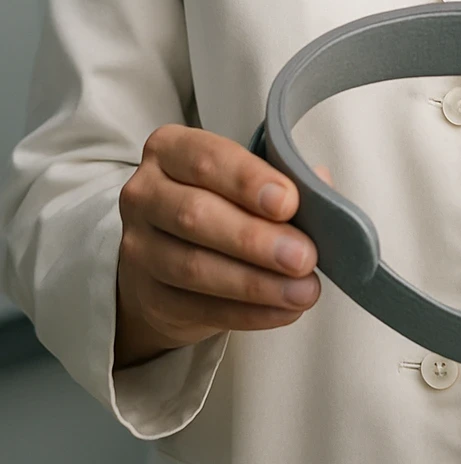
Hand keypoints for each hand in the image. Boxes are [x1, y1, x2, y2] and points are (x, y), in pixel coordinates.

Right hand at [115, 125, 326, 369]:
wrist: (166, 257)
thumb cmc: (216, 202)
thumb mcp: (242, 178)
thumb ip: (281, 175)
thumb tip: (320, 184)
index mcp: (169, 150)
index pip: (206, 159)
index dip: (248, 181)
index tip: (289, 202)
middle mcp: (145, 195)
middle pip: (195, 215)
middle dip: (255, 239)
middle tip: (304, 255)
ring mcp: (138, 249)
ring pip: (195, 268)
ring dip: (256, 283)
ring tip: (303, 290)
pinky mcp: (148, 297)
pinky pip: (199, 309)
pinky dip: (248, 313)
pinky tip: (283, 310)